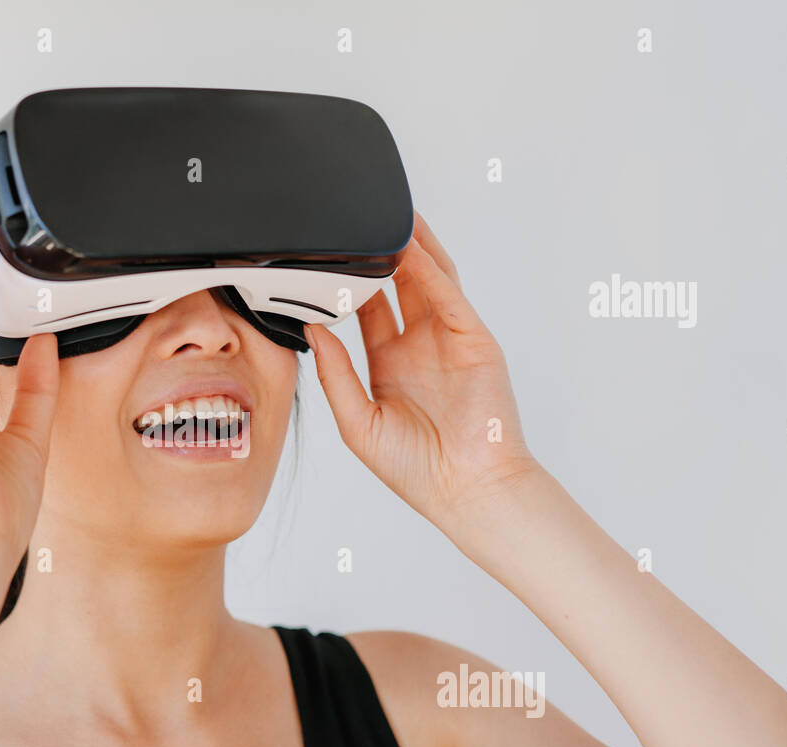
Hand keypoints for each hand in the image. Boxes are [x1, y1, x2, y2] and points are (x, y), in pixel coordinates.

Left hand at [305, 212, 541, 535]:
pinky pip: (450, 297)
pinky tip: (411, 250)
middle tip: (356, 222)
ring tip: (389, 216)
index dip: (349, 284)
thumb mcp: (358, 421)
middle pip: (400, 284)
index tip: (324, 260)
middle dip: (382, 253)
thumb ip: (335, 374)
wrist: (465, 491)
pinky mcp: (474, 341)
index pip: (369, 311)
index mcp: (391, 365)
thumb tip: (312, 331)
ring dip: (411, 248)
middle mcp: (421, 347)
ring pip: (430, 279)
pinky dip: (431, 271)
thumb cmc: (417, 469)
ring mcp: (450, 341)